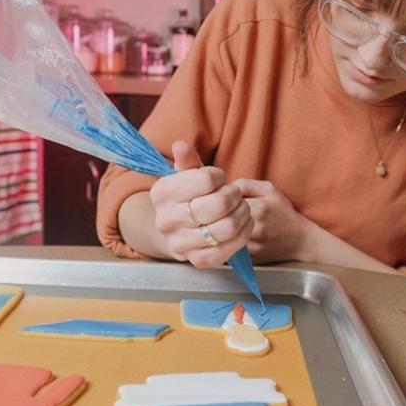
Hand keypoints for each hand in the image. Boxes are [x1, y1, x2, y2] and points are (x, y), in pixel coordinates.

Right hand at [148, 141, 252, 267]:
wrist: (178, 231)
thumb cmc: (188, 197)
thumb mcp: (186, 176)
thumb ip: (187, 161)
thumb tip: (181, 145)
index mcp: (161, 193)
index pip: (207, 179)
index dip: (219, 177)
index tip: (217, 180)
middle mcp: (166, 220)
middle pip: (220, 204)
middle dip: (234, 196)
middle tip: (233, 195)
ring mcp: (180, 244)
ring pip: (228, 226)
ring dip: (242, 214)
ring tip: (240, 208)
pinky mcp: (198, 260)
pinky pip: (230, 247)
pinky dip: (244, 232)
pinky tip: (242, 224)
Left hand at [232, 178, 316, 263]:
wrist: (300, 239)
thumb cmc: (283, 211)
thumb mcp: (269, 190)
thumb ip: (245, 184)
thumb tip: (222, 187)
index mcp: (259, 208)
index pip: (226, 200)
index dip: (225, 199)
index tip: (231, 201)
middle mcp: (255, 228)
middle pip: (224, 218)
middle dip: (224, 214)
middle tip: (232, 212)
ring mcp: (253, 245)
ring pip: (227, 233)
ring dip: (227, 228)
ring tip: (238, 224)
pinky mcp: (251, 257)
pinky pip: (232, 246)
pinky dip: (233, 240)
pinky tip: (242, 236)